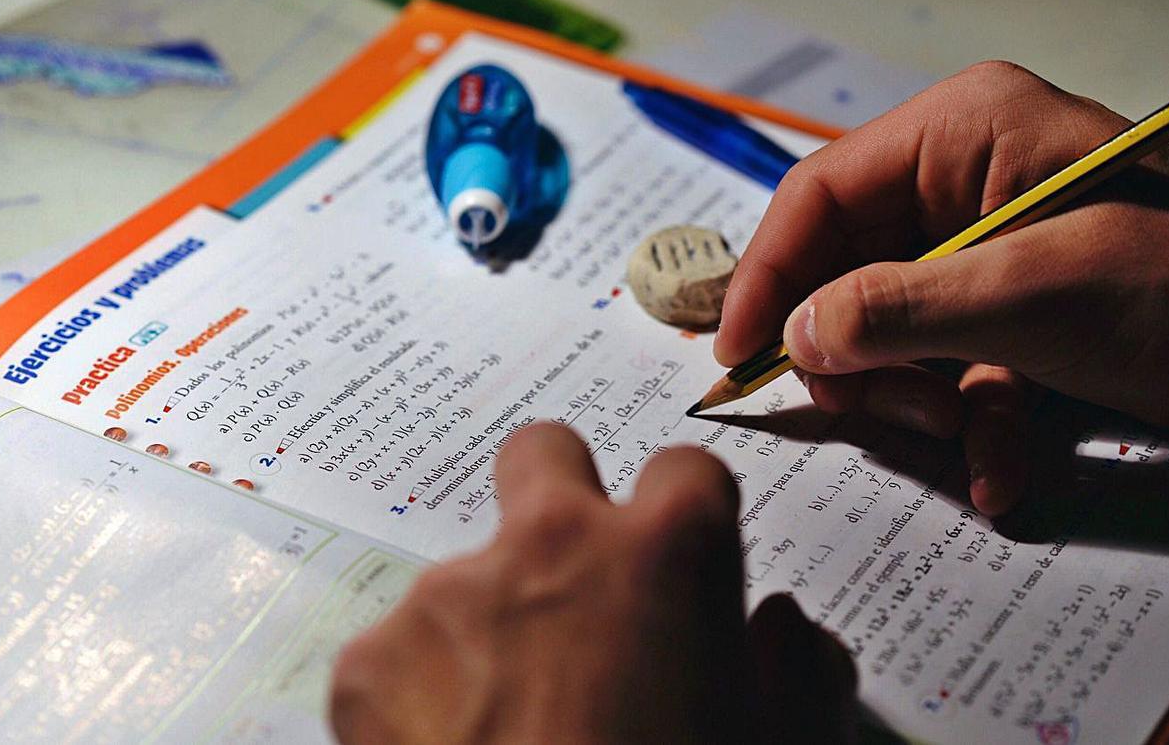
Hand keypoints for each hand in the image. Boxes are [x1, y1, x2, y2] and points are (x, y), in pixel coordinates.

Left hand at [329, 423, 855, 743]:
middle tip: (571, 577)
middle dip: (560, 493)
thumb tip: (780, 630)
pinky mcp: (369, 663)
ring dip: (489, 630)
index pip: (684, 468)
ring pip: (467, 578)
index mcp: (665, 551)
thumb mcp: (785, 744)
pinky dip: (421, 697)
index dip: (688, 515)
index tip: (681, 562)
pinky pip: (398, 657)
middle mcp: (551, 544)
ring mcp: (448, 597)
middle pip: (544, 452)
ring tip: (509, 728)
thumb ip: (799, 670)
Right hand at [716, 61, 1168, 516]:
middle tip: (861, 408)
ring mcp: (987, 249)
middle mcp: (964, 180)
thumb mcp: (1037, 294)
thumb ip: (900, 308)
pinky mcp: (1013, 310)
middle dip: (856, 351)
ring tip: (964, 434)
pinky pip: (952, 364)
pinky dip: (970, 421)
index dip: (766, 274)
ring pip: (890, 327)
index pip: (820, 194)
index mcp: (962, 132)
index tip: (735, 353)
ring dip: (915, 396)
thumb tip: (795, 333)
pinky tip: (1000, 471)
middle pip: (846, 268)